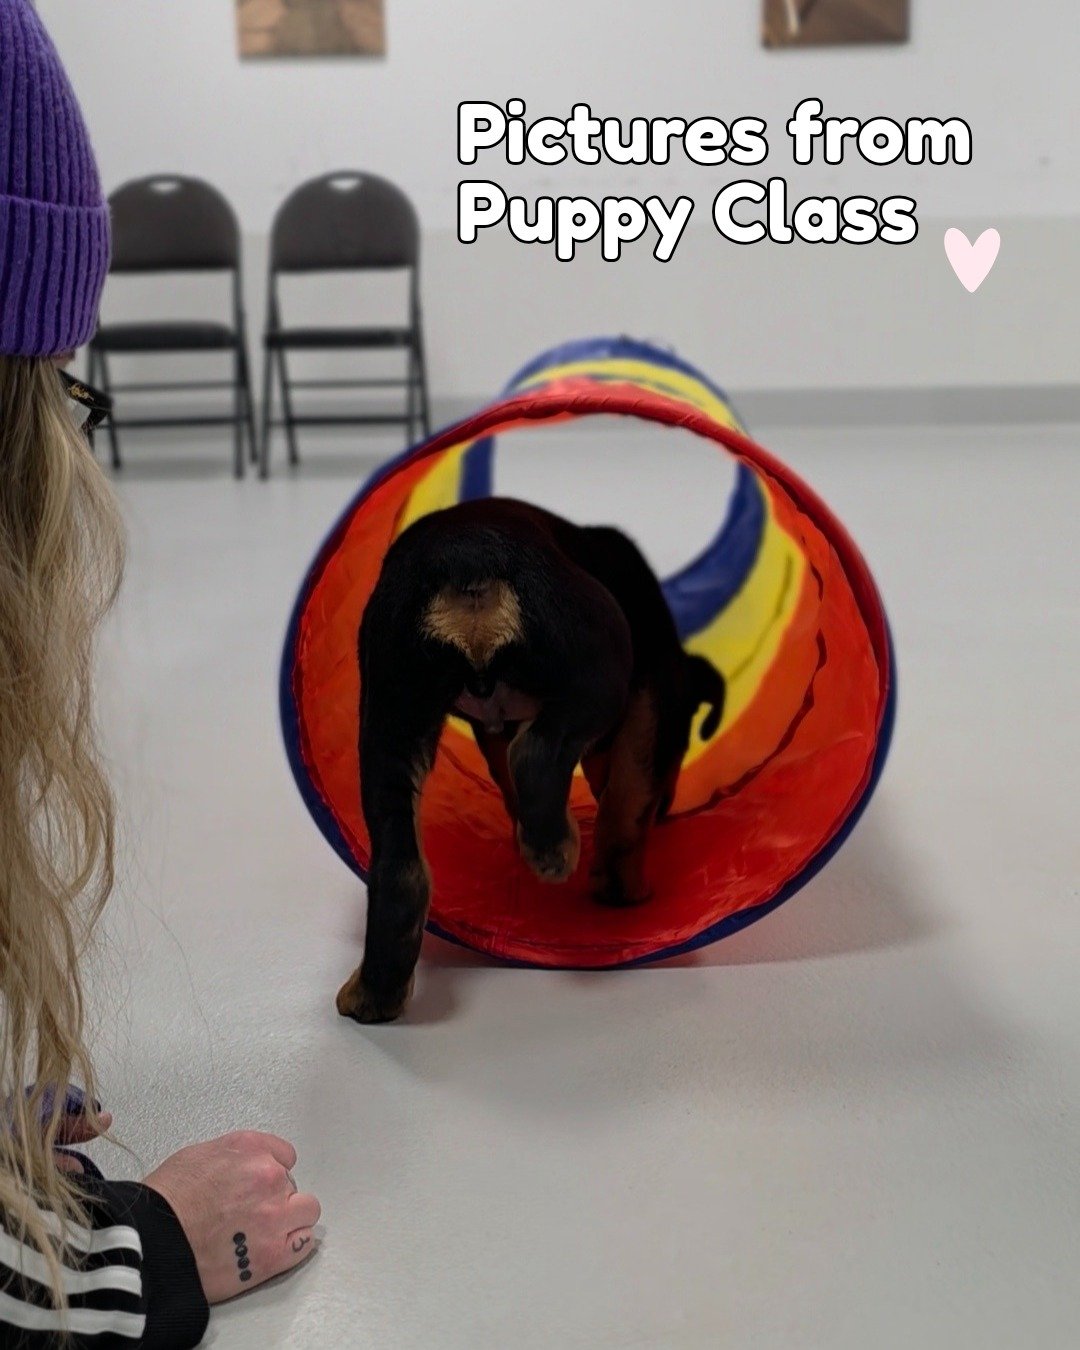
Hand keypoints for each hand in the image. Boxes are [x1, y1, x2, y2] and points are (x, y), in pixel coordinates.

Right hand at [143, 1131, 319, 1303]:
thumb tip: (244, 1168)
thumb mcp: (197, 1156)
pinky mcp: (272, 1254)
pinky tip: (274, 1248)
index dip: (271, 1172)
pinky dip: (293, 1246)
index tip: (261, 1185)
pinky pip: (304, 1244)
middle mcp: (268, 1176)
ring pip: (307, 1211)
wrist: (151, 1244)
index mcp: (250, 1149)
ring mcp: (274, 1215)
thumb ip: (233, 1157)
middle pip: (292, 1185)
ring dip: (290, 1220)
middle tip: (251, 1213)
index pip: (285, 1156)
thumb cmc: (163, 1204)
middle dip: (276, 1198)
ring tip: (265, 1232)